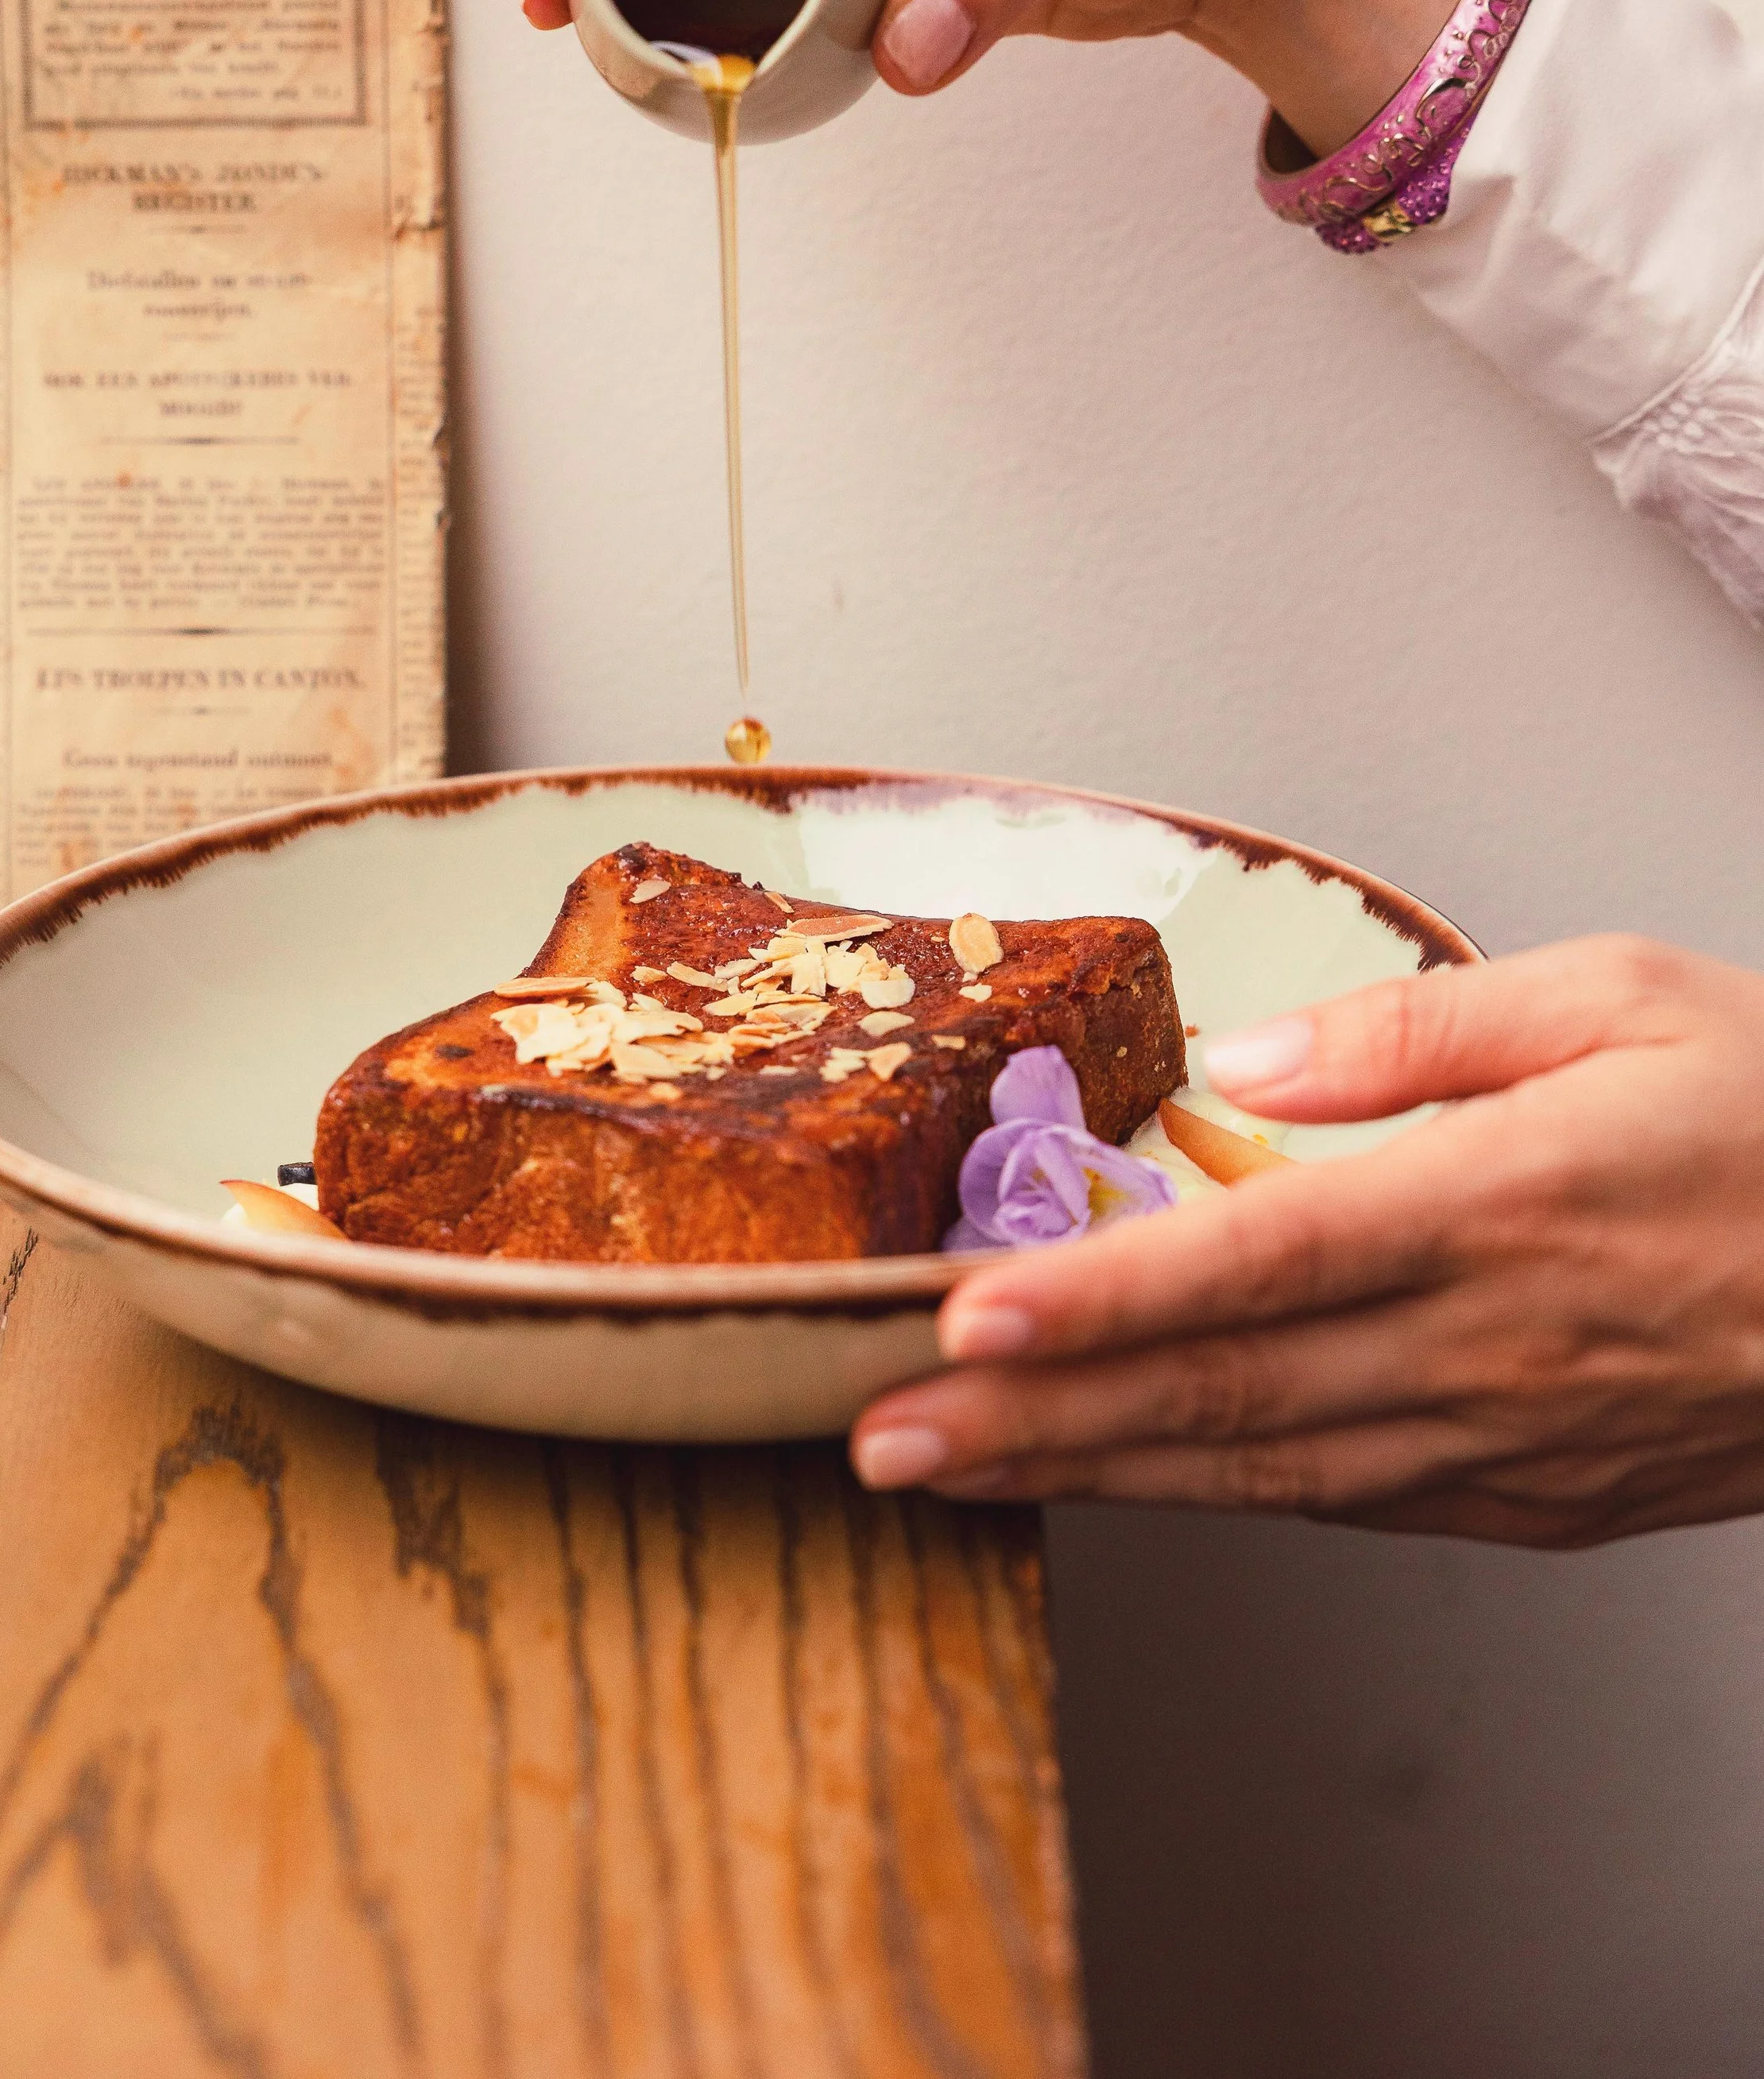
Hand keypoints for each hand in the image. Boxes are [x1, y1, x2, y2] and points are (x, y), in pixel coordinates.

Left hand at [850, 938, 1763, 1547]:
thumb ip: (1421, 1027)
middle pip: (1218, 1396)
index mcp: (1494, 1206)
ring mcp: (1502, 1441)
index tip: (964, 1317)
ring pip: (1255, 1473)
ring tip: (947, 1470)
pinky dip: (1212, 1498)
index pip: (1252, 1266)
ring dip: (1089, 1474)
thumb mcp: (1624, 998)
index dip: (1099, 1302)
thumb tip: (1247, 1054)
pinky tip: (1117, 1480)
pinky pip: (1339, 1504)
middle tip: (877, 1433)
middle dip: (1032, 1420)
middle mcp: (1482, 1343)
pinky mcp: (1528, 1499)